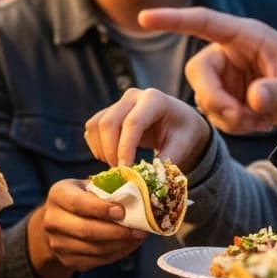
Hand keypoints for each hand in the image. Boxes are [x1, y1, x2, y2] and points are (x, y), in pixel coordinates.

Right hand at [32, 178, 146, 274]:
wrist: (60, 221)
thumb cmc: (82, 197)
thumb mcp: (88, 184)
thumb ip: (107, 185)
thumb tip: (135, 184)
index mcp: (58, 195)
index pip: (78, 203)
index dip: (101, 209)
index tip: (122, 212)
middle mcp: (52, 220)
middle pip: (85, 230)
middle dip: (115, 231)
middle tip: (138, 229)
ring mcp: (58, 243)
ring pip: (93, 249)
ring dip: (120, 244)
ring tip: (138, 236)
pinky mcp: (67, 260)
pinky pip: (96, 261)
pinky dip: (117, 254)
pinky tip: (130, 244)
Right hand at [84, 87, 211, 172]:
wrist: (180, 123)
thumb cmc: (184, 133)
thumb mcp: (183, 146)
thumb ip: (166, 163)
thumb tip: (147, 181)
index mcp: (154, 99)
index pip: (133, 123)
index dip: (125, 148)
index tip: (125, 171)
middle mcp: (133, 96)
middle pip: (108, 123)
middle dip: (111, 151)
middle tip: (122, 173)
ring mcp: (118, 102)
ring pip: (96, 125)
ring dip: (102, 150)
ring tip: (118, 166)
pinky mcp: (109, 112)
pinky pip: (92, 128)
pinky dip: (97, 147)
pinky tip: (112, 158)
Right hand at [137, 7, 276, 146]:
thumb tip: (255, 98)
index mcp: (247, 35)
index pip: (204, 22)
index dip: (173, 19)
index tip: (144, 17)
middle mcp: (230, 51)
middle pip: (199, 72)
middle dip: (216, 100)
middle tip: (244, 119)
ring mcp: (226, 74)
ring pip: (204, 97)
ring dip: (229, 117)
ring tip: (262, 122)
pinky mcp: (226, 94)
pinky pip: (213, 113)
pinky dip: (233, 124)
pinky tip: (260, 123)